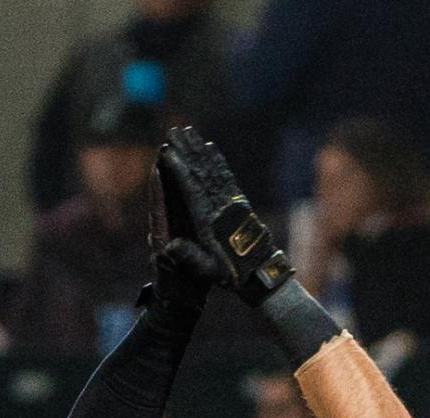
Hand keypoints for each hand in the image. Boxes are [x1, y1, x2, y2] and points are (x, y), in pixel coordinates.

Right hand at [158, 125, 294, 302]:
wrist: (261, 272)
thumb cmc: (231, 274)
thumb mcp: (208, 271)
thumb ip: (190, 258)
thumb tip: (169, 248)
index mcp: (210, 221)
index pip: (192, 189)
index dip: (179, 169)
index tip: (168, 152)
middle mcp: (221, 206)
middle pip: (201, 172)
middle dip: (187, 150)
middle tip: (174, 131)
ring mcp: (232, 202)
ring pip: (213, 169)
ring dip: (199, 149)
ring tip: (188, 132)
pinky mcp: (239, 202)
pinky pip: (226, 176)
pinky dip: (217, 160)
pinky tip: (210, 147)